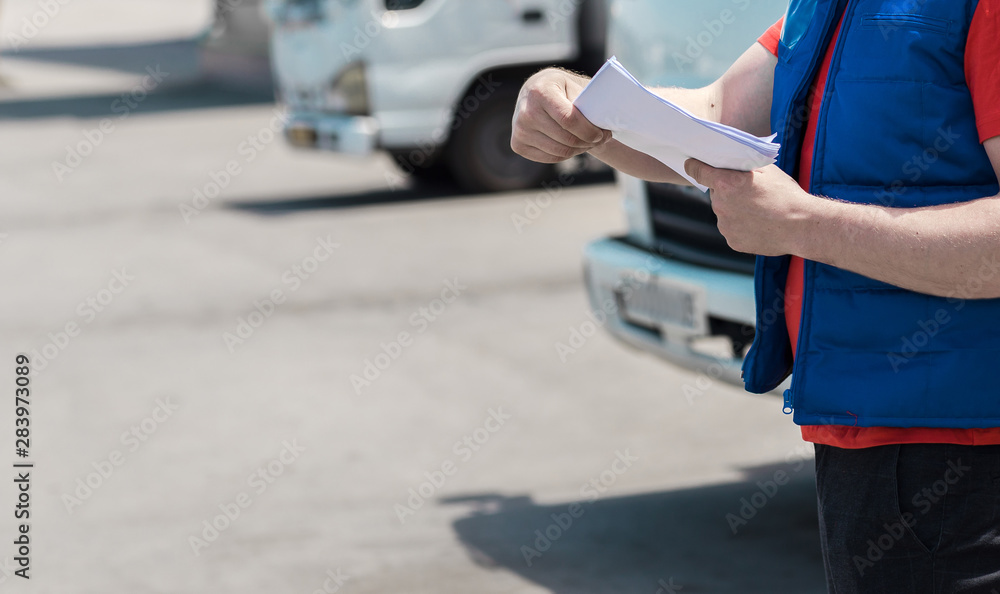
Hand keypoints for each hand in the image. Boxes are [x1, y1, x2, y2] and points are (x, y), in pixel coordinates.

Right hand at [511, 68, 612, 162]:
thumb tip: (605, 119)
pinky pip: (550, 158)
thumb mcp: (575, 86)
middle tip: (601, 139)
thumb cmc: (561, 88)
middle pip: (566, 139)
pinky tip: (574, 145)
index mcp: (540, 91)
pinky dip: (567, 155)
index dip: (590, 131)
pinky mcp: (518, 144)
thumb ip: (588, 101)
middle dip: (589, 142)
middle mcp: (526, 111)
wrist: (535, 92)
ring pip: (560, 152)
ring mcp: (519, 130)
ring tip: (589, 142)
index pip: (569, 120)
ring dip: (580, 150)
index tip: (603, 134)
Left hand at [684, 160, 814, 256]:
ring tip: (759, 211)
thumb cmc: (786, 195)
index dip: (695, 166)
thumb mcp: (767, 170)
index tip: (691, 164)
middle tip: (749, 193)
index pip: (699, 172)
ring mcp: (725, 225)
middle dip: (728, 191)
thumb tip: (731, 163)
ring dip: (735, 210)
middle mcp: (720, 205)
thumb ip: (744, 165)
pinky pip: (732, 229)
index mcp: (726, 183)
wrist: (801, 226)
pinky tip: (759, 224)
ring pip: (724, 212)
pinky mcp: (732, 241)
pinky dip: (741, 226)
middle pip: (716, 193)